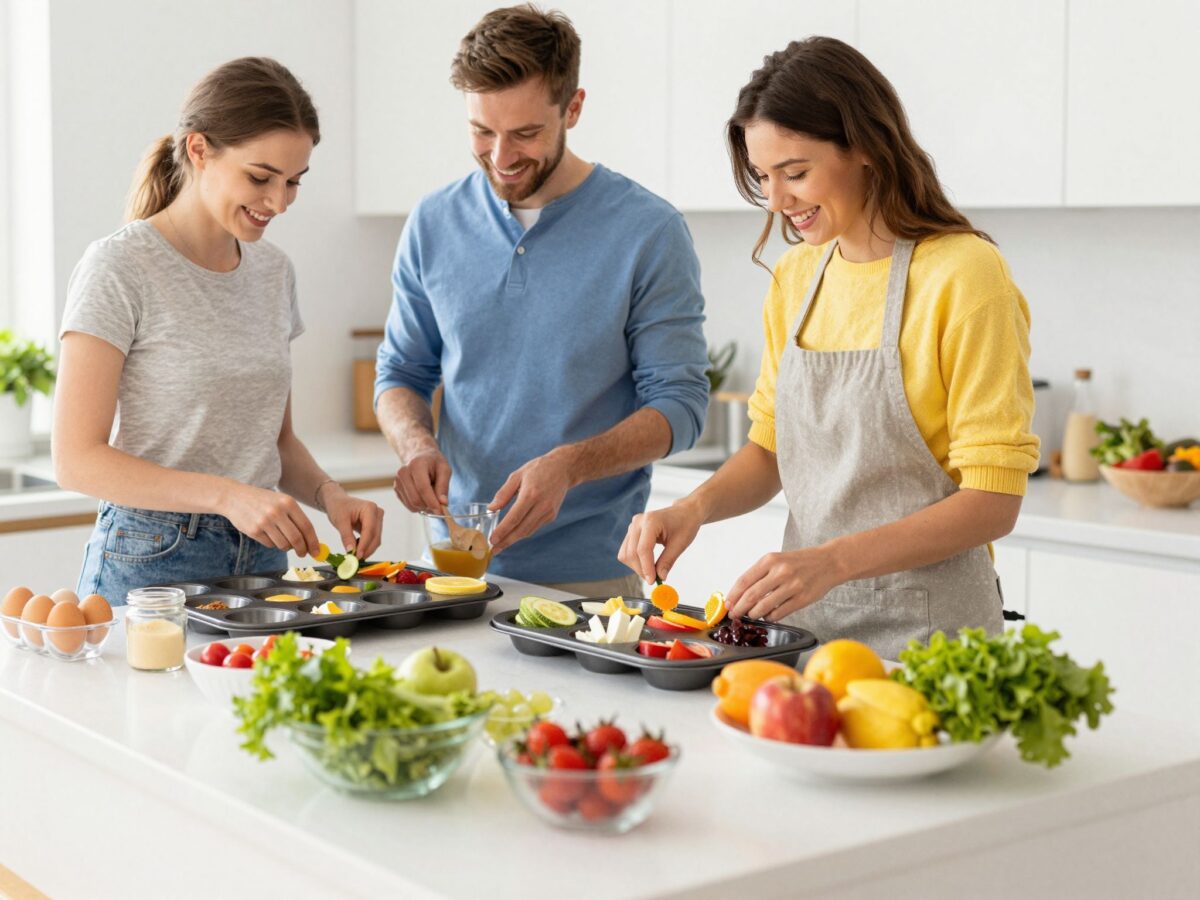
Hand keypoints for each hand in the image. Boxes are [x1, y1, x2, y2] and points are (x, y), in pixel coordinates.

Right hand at [222, 483, 319, 555]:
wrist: (235, 497)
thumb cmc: (262, 500)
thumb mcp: (282, 502)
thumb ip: (296, 518)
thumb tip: (310, 541)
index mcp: (288, 503)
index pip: (307, 527)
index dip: (313, 542)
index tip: (316, 551)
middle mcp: (277, 512)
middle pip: (296, 539)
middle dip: (302, 550)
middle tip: (303, 553)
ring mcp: (264, 522)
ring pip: (283, 544)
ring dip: (287, 547)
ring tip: (283, 540)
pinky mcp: (254, 530)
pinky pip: (270, 545)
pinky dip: (273, 544)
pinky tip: (268, 534)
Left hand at [321, 487, 384, 558]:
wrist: (338, 502)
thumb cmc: (339, 507)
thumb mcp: (340, 521)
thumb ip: (346, 536)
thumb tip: (351, 551)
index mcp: (370, 508)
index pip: (370, 530)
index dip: (364, 545)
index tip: (357, 556)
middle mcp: (377, 513)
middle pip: (375, 536)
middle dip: (366, 549)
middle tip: (355, 560)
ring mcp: (378, 519)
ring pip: (376, 539)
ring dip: (366, 549)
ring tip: (354, 554)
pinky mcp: (376, 525)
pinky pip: (373, 539)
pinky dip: (365, 546)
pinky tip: (356, 548)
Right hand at [392, 447, 450, 512]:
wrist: (420, 456)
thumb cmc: (434, 463)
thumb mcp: (445, 469)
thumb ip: (444, 486)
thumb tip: (443, 504)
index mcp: (416, 465)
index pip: (423, 488)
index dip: (432, 502)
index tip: (441, 511)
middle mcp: (403, 473)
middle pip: (416, 499)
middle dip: (429, 506)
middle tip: (440, 506)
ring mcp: (397, 482)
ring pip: (412, 504)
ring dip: (424, 507)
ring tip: (432, 497)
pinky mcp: (396, 489)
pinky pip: (408, 505)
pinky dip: (419, 506)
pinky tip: (424, 497)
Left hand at [488, 452, 573, 553]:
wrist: (563, 469)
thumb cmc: (538, 469)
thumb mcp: (517, 476)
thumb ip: (503, 493)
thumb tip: (491, 509)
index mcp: (531, 494)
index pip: (514, 518)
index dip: (502, 531)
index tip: (492, 540)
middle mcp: (541, 506)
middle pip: (521, 530)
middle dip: (506, 541)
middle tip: (493, 550)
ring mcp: (548, 512)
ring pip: (528, 531)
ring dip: (513, 540)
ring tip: (500, 545)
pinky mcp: (552, 516)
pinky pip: (534, 527)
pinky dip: (522, 532)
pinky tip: (513, 534)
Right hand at [618, 503, 703, 583]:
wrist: (684, 513)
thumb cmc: (685, 524)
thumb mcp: (680, 544)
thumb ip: (668, 561)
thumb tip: (660, 577)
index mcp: (651, 521)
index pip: (643, 549)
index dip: (646, 567)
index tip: (652, 581)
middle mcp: (638, 522)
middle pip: (631, 553)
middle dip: (641, 569)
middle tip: (654, 579)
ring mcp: (633, 525)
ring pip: (626, 553)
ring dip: (637, 566)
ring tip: (652, 571)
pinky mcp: (632, 531)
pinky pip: (627, 550)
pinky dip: (635, 561)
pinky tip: (648, 563)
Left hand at [725, 547, 840, 621]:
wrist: (829, 562)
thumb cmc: (800, 562)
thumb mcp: (777, 559)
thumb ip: (760, 574)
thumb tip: (739, 594)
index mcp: (770, 560)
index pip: (744, 580)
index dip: (733, 595)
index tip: (727, 604)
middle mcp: (780, 572)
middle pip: (751, 596)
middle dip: (739, 608)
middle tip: (734, 614)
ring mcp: (792, 586)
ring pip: (764, 607)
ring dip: (754, 614)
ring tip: (752, 615)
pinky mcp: (802, 599)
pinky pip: (779, 613)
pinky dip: (770, 617)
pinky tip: (768, 615)